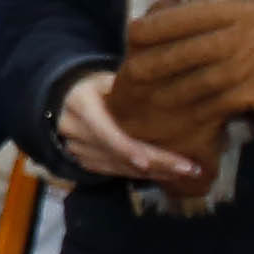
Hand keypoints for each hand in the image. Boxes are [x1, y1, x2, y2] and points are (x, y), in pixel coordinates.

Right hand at [50, 63, 201, 188]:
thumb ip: (128, 87)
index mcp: (81, 106)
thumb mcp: (106, 78)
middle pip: (118, 154)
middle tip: (190, 168)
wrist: (63, 99)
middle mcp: (76, 131)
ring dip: (153, 172)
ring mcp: (78, 150)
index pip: (106, 133)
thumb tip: (165, 92)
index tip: (152, 162)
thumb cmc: (92, 85)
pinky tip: (164, 173)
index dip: (129, 150)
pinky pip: (115, 172)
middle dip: (156, 164)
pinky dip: (140, 175)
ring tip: (186, 171)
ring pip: (119, 167)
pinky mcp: (85, 161)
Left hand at [121, 0, 253, 143]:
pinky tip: (178, 118)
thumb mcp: (248, 21)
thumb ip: (211, 19)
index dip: (157, 26)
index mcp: (241, 12)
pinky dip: (196, 113)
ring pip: (201, 81)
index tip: (131, 35)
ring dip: (170, 94)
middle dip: (155, 64)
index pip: (189, 16)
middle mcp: (248, 33)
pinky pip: (221, 104)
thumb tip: (157, 13)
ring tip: (145, 101)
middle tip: (128, 75)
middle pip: (188, 50)